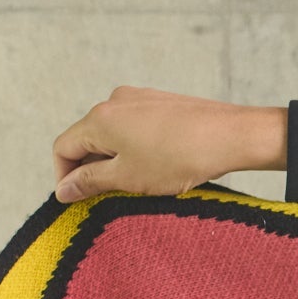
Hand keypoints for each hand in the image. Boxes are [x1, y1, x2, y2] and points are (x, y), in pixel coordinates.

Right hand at [52, 87, 287, 203]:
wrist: (234, 136)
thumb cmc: (180, 157)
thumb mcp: (127, 177)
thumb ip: (89, 182)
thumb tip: (63, 190)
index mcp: (100, 117)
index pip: (63, 147)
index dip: (65, 176)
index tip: (77, 200)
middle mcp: (116, 101)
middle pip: (87, 138)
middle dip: (92, 168)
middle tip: (109, 196)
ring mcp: (141, 98)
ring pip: (113, 133)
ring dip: (115, 159)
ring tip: (138, 183)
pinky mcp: (163, 102)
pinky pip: (136, 126)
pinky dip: (136, 147)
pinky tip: (157, 165)